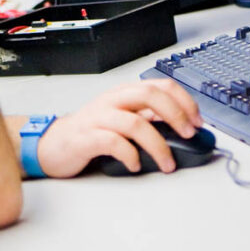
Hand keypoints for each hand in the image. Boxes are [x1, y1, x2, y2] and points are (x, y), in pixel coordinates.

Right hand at [36, 80, 202, 176]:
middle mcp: (111, 101)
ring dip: (158, 145)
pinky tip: (136, 165)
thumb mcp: (121, 120)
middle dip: (176, 114)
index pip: (160, 85)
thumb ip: (148, 120)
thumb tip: (183, 127)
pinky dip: (130, 154)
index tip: (198, 121)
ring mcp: (98, 118)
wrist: (52, 146)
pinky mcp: (85, 138)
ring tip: (166, 163)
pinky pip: (112, 142)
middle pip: (149, 95)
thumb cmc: (90, 134)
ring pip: (134, 122)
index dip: (184, 100)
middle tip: (188, 135)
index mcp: (123, 94)